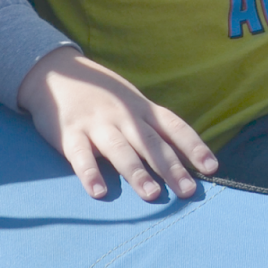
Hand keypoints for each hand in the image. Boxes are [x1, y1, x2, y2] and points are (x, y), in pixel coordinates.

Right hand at [17, 47, 217, 201]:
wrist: (56, 72)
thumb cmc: (102, 94)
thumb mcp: (132, 103)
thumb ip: (153, 127)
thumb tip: (185, 156)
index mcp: (141, 109)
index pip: (173, 127)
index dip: (193, 146)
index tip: (211, 167)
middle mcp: (123, 116)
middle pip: (151, 143)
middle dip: (171, 167)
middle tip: (188, 191)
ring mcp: (96, 124)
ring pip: (120, 149)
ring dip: (137, 172)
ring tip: (152, 194)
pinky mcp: (69, 134)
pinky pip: (80, 156)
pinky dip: (89, 174)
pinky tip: (98, 192)